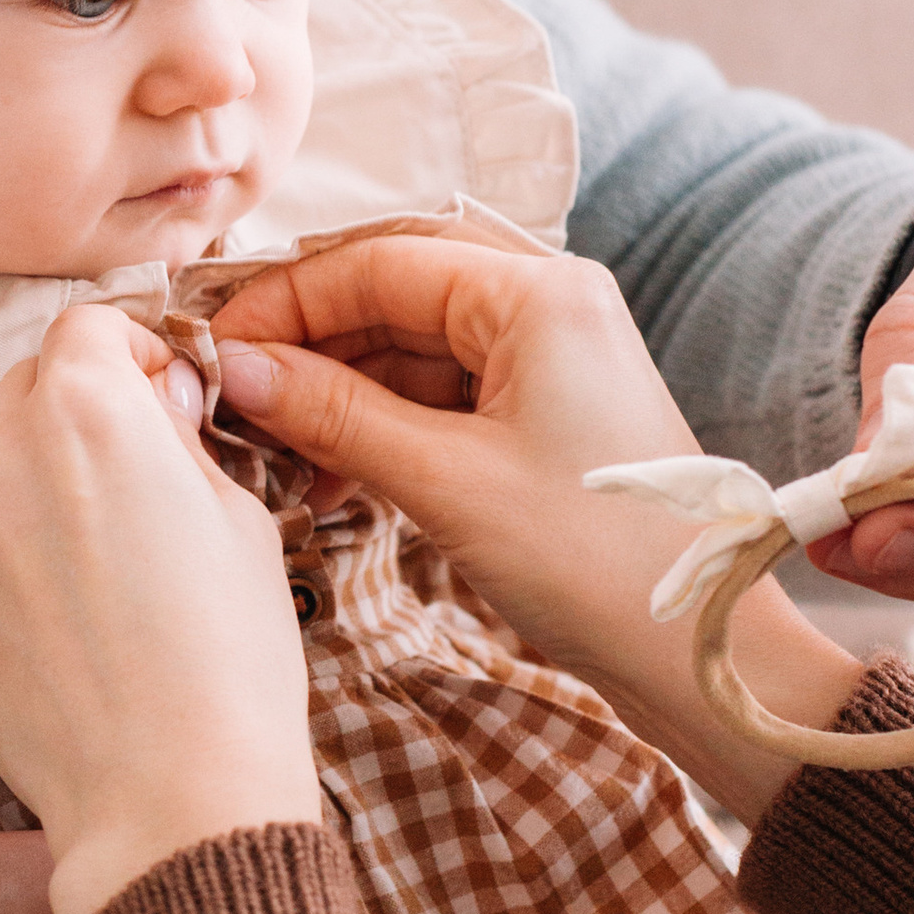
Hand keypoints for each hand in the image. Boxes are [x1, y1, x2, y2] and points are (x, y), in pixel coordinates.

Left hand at [0, 309, 319, 913]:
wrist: (167, 795)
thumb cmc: (227, 656)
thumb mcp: (238, 516)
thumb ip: (180, 436)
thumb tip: (159, 402)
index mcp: (84, 406)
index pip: (91, 324)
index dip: (138, 356)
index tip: (169, 401)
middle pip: (34, 386)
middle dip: (85, 415)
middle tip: (146, 483)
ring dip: (42, 482)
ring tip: (109, 562)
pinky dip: (13, 551)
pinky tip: (72, 614)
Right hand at [209, 238, 857, 822]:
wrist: (700, 652)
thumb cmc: (595, 561)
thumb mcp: (446, 483)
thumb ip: (333, 413)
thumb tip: (234, 367)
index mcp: (538, 292)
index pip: (379, 261)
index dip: (285, 300)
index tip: (213, 345)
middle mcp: (548, 304)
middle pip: (393, 291)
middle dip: (307, 339)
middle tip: (228, 385)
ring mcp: (550, 359)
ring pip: (410, 346)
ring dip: (338, 389)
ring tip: (269, 443)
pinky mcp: (546, 415)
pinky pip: (440, 393)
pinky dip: (379, 423)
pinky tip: (327, 469)